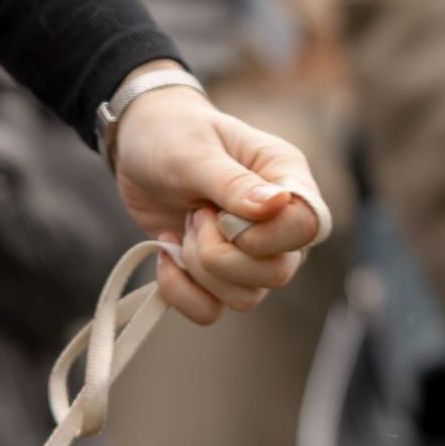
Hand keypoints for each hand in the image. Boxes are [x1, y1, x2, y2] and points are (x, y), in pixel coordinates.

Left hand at [108, 89, 327, 325]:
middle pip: (277, 274)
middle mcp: (276, 224)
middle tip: (195, 214)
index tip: (220, 214)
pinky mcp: (214, 275)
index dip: (264, 236)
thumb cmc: (174, 134)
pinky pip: (210, 311)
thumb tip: (277, 204)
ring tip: (182, 226)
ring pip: (244, 298)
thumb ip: (233, 183)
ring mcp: (248, 254)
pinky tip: (166, 251)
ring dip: (199, 270)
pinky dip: (180, 291)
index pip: (306, 228)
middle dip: (221, 255)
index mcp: (286, 180)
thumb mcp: (196, 152)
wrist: (139, 144)